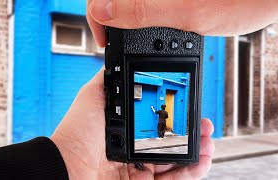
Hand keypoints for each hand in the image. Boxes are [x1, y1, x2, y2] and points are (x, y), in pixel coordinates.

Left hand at [51, 68, 214, 179]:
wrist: (67, 165)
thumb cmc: (77, 133)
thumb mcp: (93, 96)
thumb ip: (108, 79)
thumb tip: (118, 62)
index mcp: (126, 128)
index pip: (158, 122)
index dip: (176, 117)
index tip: (189, 110)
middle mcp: (134, 149)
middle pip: (170, 141)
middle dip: (191, 134)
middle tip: (205, 127)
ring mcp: (139, 169)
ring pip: (176, 161)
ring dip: (196, 152)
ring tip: (209, 143)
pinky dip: (191, 173)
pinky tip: (202, 162)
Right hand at [87, 0, 277, 46]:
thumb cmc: (240, 0)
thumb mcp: (186, 13)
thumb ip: (141, 11)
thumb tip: (103, 12)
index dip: (97, 15)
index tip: (105, 36)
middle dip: (111, 19)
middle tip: (118, 39)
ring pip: (132, 2)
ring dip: (126, 19)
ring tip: (133, 36)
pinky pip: (148, 4)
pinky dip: (144, 17)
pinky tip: (153, 27)